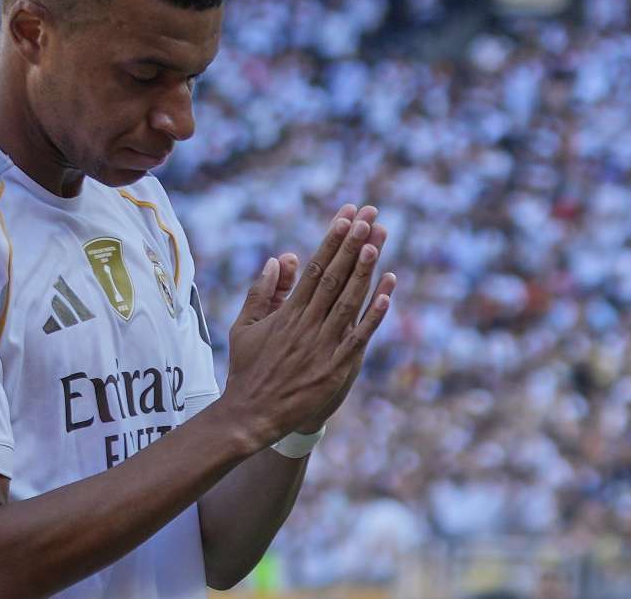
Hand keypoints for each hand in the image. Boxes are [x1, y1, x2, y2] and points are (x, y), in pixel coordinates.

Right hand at [223, 204, 395, 448]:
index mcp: (286, 313)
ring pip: (348, 301)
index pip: (313, 268)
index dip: (332, 241)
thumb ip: (261, 293)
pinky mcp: (337, 368)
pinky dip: (374, 315)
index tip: (346, 218)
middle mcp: (307, 324)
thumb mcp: (243, 327)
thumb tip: (279, 260)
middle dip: (353, 244)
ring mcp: (323, 346)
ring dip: (364, 271)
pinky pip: (359, 336)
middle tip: (369, 217)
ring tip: (378, 242)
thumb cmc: (247, 369)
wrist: (252, 413)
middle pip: (334, 277)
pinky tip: (388, 292)